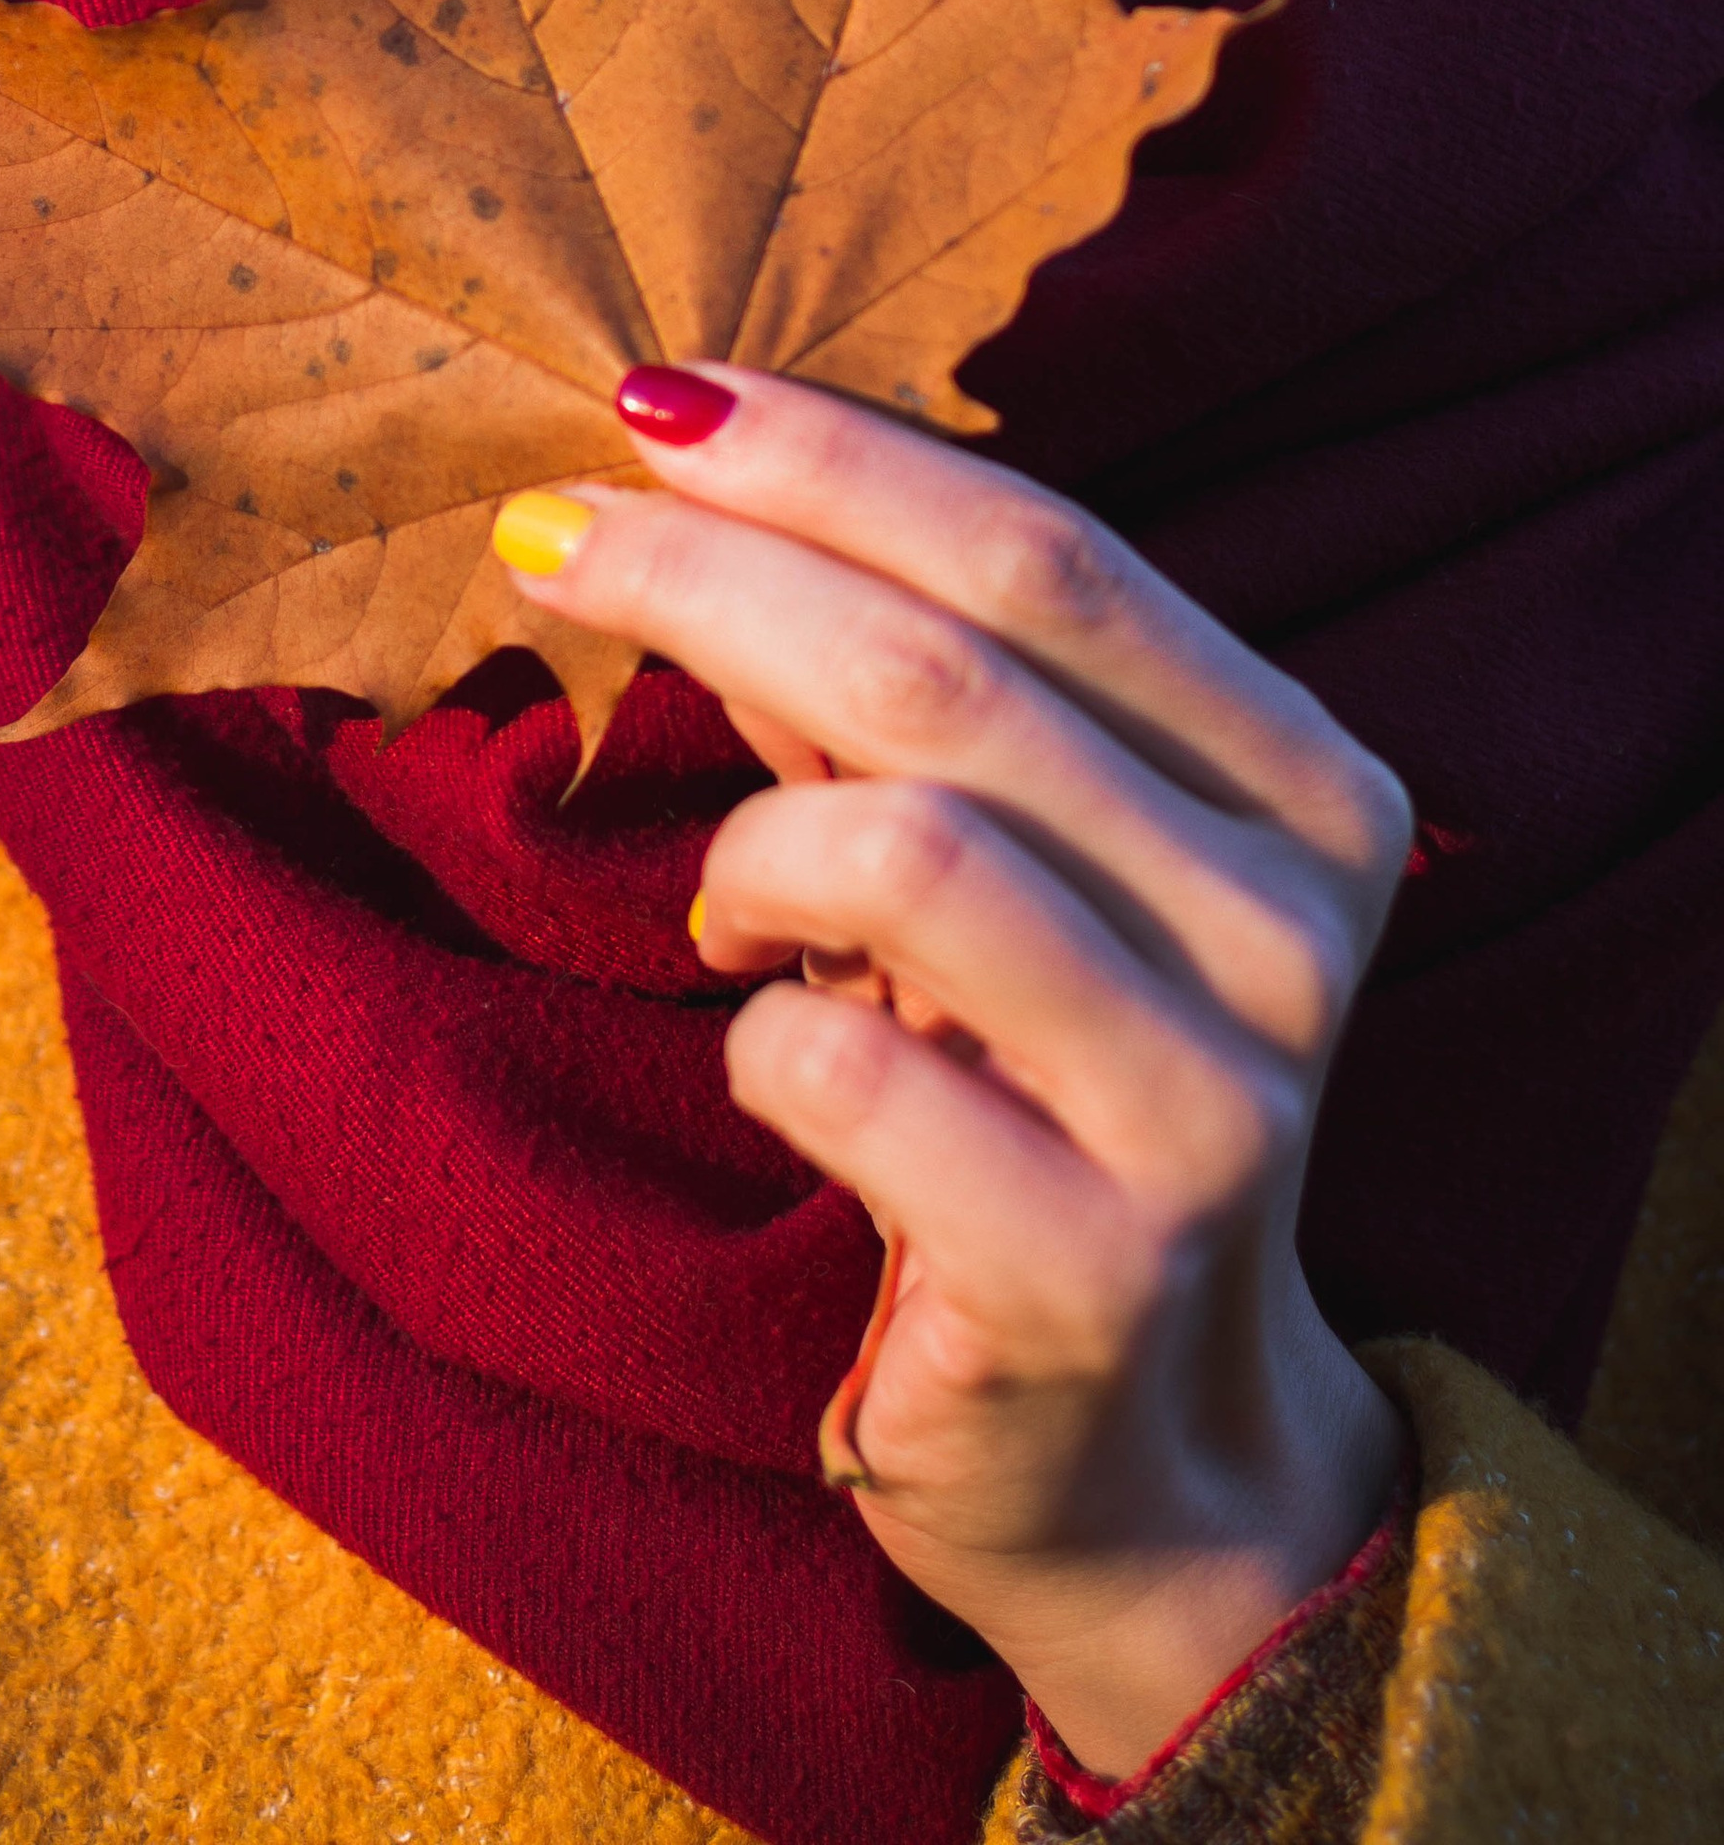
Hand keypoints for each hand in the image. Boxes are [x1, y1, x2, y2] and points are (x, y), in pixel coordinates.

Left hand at [494, 370, 1411, 1776]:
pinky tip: (770, 1045)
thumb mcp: (1000, 857)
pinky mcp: (1091, 1271)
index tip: (647, 397)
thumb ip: (887, 682)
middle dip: (712, 568)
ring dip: (749, 849)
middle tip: (546, 531)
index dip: (831, 454)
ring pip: (906, 846)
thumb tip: (687, 458)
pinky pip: (841, 1070)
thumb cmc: (1032, 1087)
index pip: (1048, 551)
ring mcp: (1210, 1109)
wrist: (1136, 1450)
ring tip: (728, 910)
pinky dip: (756, 1033)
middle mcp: (1292, 932)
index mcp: (1300, 786)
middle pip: (952, 670)